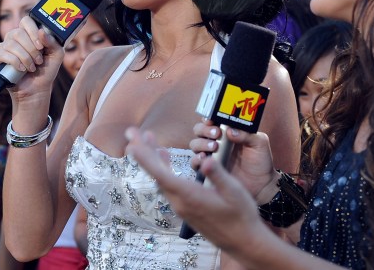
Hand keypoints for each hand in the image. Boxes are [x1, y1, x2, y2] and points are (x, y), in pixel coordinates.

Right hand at [0, 16, 63, 99]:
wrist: (36, 89)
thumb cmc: (46, 70)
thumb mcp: (56, 55)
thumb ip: (53, 42)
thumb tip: (41, 31)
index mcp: (27, 34)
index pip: (26, 21)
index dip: (32, 31)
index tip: (41, 46)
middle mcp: (14, 38)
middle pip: (17, 33)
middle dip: (31, 49)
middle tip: (38, 61)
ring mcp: (3, 48)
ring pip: (10, 45)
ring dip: (25, 58)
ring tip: (32, 68)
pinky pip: (2, 55)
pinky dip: (14, 63)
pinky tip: (21, 69)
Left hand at [125, 128, 269, 253]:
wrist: (243, 242)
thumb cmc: (241, 216)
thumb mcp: (234, 192)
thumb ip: (218, 175)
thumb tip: (206, 160)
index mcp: (189, 196)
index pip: (161, 175)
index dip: (146, 159)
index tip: (132, 145)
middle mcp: (179, 201)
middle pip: (155, 173)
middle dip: (142, 151)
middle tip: (130, 132)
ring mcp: (180, 205)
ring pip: (160, 177)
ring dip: (152, 156)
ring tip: (147, 136)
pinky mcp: (184, 206)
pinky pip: (168, 183)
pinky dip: (163, 167)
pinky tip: (163, 155)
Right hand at [188, 119, 277, 199]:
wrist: (261, 184)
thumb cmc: (260, 161)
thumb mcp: (259, 143)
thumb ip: (247, 134)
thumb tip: (230, 131)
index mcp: (227, 132)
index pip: (212, 120)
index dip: (209, 118)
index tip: (212, 120)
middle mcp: (216, 141)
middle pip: (199, 130)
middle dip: (205, 130)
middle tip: (216, 134)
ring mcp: (210, 155)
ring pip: (194, 144)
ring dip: (201, 143)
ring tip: (214, 147)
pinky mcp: (207, 169)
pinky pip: (195, 162)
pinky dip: (196, 159)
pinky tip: (205, 159)